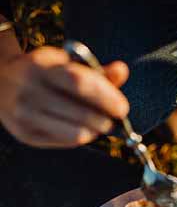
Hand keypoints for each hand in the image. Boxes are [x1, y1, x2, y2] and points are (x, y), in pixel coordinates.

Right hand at [0, 46, 128, 147]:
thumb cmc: (44, 73)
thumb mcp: (65, 64)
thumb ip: (95, 70)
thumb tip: (122, 70)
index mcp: (40, 67)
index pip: (79, 83)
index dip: (106, 97)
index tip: (122, 108)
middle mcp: (28, 91)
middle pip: (81, 113)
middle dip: (105, 119)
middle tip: (113, 118)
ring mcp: (23, 115)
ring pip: (76, 133)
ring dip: (96, 131)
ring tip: (99, 123)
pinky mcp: (25, 134)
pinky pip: (66, 142)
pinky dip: (81, 136)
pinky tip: (81, 128)